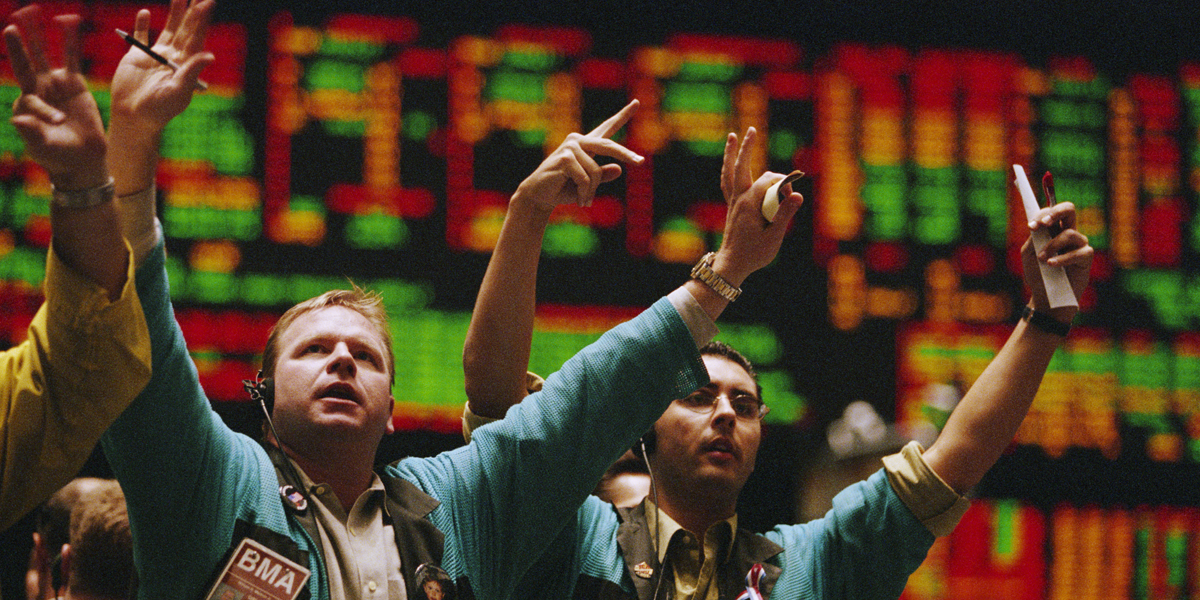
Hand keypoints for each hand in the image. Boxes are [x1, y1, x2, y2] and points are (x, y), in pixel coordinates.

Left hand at [4, 6, 106, 189]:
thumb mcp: (43, 147)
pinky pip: (71, 58)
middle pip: (26, 62)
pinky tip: (67, 22)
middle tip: (12, 25)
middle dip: (19, 44)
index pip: (30, 94)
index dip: (44, 107)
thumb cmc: (58, 156)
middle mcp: (37, 89)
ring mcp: (55, 84)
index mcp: (26, 104)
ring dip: (38, 35)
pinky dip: (69, 41)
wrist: (82, 159)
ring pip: (45, 55)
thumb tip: (18, 118)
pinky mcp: (74, 83)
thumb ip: (31, 132)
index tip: (58, 121)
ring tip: (31, 12)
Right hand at [109, 0, 214, 137]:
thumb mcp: (178, 91)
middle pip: (185, 29)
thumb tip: (210, 55)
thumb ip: (191, 71)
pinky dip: (141, 25)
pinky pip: (140, 37)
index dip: (202, 19)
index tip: (208, 2)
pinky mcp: (136, 57)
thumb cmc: (159, 110)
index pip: (196, 36)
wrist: (133, 117)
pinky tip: (144, 13)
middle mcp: (174, 57)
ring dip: (174, 13)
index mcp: (186, 64)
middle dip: (192, 11)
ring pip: (167, 29)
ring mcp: (156, 56)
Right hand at [510, 99, 642, 214]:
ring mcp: (571, 147)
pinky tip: (579, 199)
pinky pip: (585, 178)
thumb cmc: (564, 189)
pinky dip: (584, 192)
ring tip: (585, 200)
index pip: (607, 128)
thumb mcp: (589, 185)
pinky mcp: (565, 157)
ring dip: (592, 191)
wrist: (540, 196)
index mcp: (587, 145)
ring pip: (596, 171)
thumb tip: (619, 169)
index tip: (636, 102)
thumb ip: (602, 175)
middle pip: (609, 146)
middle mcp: (579, 141)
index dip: (622, 115)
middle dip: (626, 154)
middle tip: (640, 162)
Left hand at [711, 128, 801, 285]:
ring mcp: (733, 202)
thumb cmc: (754, 253)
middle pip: (742, 167)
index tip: (791, 199)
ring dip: (732, 154)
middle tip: (751, 130)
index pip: (769, 182)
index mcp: (749, 203)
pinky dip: (729, 170)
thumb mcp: (773, 236)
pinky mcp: (732, 207)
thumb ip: (785, 214)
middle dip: (747, 148)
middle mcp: (738, 198)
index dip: (783, 186)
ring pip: (730, 172)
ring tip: (733, 136)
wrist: (731, 265)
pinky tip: (730, 164)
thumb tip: (797, 194)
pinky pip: (727, 183)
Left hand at [1021, 202, 1092, 321]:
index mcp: (1053, 229)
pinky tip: (1052, 265)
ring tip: (1042, 258)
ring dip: (1052, 245)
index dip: (1041, 215)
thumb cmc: (1038, 273)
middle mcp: (1068, 232)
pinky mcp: (1086, 257)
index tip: (1031, 226)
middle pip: (1069, 209)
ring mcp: (1079, 244)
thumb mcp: (1029, 255)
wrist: (1046, 295)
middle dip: (1055, 212)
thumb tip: (1038, 227)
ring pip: (1070, 233)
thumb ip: (1033, 239)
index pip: (1051, 212)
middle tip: (1043, 224)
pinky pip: (1079, 252)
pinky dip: (1063, 258)